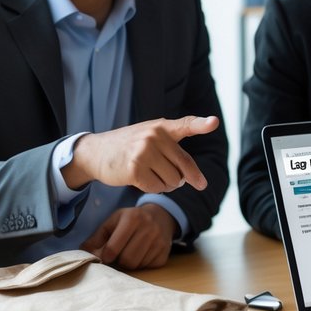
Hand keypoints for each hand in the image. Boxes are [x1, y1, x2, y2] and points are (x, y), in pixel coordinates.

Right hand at [63, 115, 219, 192]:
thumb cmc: (130, 146)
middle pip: (185, 165)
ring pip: (174, 180)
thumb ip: (173, 149)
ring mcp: (143, 152)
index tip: (214, 122)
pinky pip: (157, 188)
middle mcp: (153, 136)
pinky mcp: (134, 169)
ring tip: (155, 175)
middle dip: (188, 178)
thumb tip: (192, 178)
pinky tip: (142, 180)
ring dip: (168, 184)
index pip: (186, 124)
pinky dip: (154, 189)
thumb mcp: (150, 137)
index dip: (202, 124)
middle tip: (191, 182)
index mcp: (161, 127)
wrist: (96, 152)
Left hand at [80, 204, 177, 269]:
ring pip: (137, 265)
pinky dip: (142, 264)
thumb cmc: (131, 220)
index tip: (105, 256)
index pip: (113, 249)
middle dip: (119, 261)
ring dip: (130, 263)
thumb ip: (97, 238)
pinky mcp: (165, 252)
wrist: (160, 216)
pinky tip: (142, 254)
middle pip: (126, 260)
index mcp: (132, 219)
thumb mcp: (113, 222)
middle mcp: (148, 228)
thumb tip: (83, 253)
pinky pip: (148, 267)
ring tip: (130, 253)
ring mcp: (159, 241)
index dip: (105, 256)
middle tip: (119, 254)